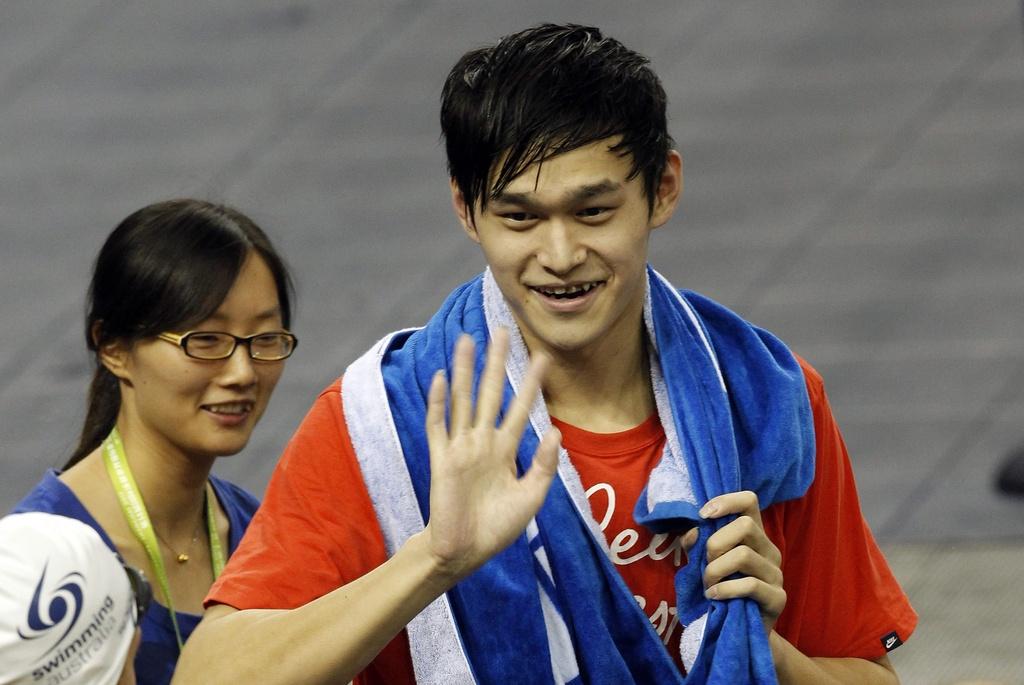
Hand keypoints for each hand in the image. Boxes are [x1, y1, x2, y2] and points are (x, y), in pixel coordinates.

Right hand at [423, 329, 560, 581]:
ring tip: (467, 341)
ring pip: (463, 400)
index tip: (542, 357)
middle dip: (496, 362)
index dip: (531, 383)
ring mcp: (461, 447)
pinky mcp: (442, 459)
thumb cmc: (497, 527)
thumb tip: (554, 430)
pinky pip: (439, 425)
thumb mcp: (531, 497)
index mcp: (505, 450)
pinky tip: (442, 378)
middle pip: (490, 392)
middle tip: (502, 330)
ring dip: (465, 371)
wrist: (464, 552)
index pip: (520, 408)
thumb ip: (542, 464)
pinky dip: (439, 401)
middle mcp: (483, 442)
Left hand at [682, 491, 784, 634]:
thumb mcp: (708, 562)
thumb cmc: (723, 589)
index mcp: (754, 535)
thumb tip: (692, 533)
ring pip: (743, 555)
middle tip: (706, 564)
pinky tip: (714, 596)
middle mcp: (770, 550)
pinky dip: (725, 589)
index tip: (704, 515)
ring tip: (708, 584)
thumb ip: (699, 544)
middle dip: (715, 544)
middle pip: (745, 526)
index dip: (726, 501)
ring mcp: (776, 574)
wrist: (741, 630)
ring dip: (716, 569)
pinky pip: (750, 585)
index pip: (749, 501)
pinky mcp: (777, 598)